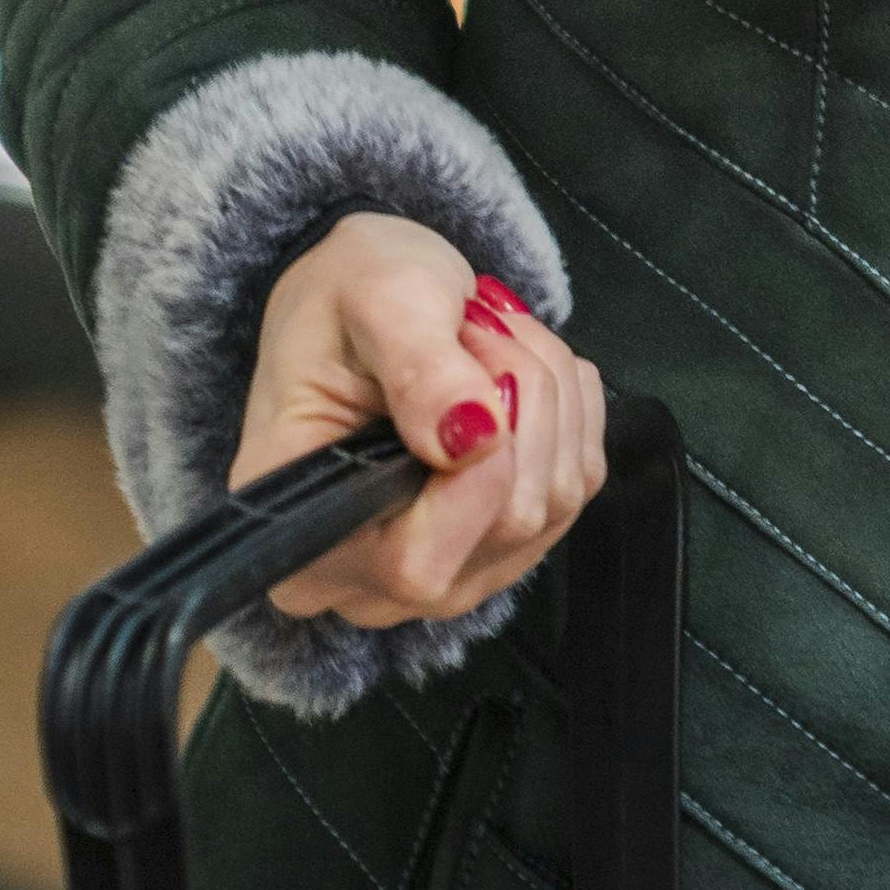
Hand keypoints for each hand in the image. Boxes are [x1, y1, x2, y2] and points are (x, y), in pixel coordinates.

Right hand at [234, 211, 609, 632]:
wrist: (363, 303)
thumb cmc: (344, 301)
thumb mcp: (373, 303)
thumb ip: (419, 370)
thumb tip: (476, 440)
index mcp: (309, 552)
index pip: (421, 560)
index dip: (479, 461)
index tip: (469, 348)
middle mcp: (374, 588)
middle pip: (512, 521)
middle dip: (522, 398)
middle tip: (477, 326)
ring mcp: (451, 572)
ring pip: (557, 498)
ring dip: (548, 393)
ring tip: (489, 337)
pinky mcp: (508, 540)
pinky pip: (579, 482)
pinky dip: (569, 407)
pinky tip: (517, 366)